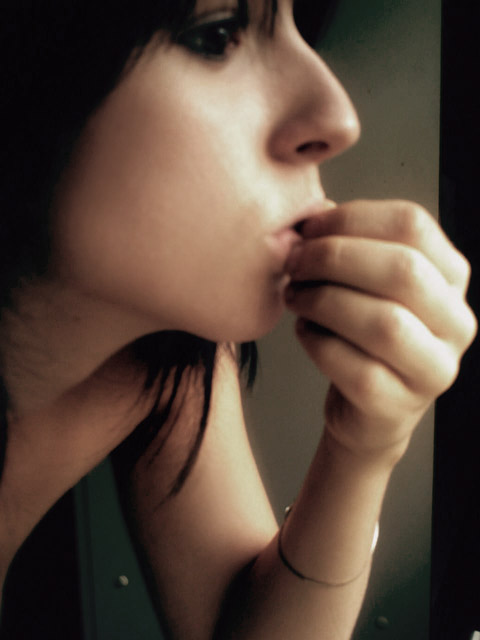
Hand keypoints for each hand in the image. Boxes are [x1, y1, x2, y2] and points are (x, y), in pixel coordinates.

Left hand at [285, 199, 476, 461]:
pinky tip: (305, 332)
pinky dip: (318, 344)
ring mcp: (435, 368)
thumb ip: (347, 244)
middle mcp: (456, 322)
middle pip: (403, 269)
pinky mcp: (400, 405)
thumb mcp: (363, 281)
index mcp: (450, 276)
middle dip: (334, 258)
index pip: (412, 225)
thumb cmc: (359, 334)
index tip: (308, 228)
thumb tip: (310, 215)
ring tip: (295, 297)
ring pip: (385, 323)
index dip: (351, 219)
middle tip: (294, 263)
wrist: (364, 405)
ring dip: (324, 301)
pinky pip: (356, 369)